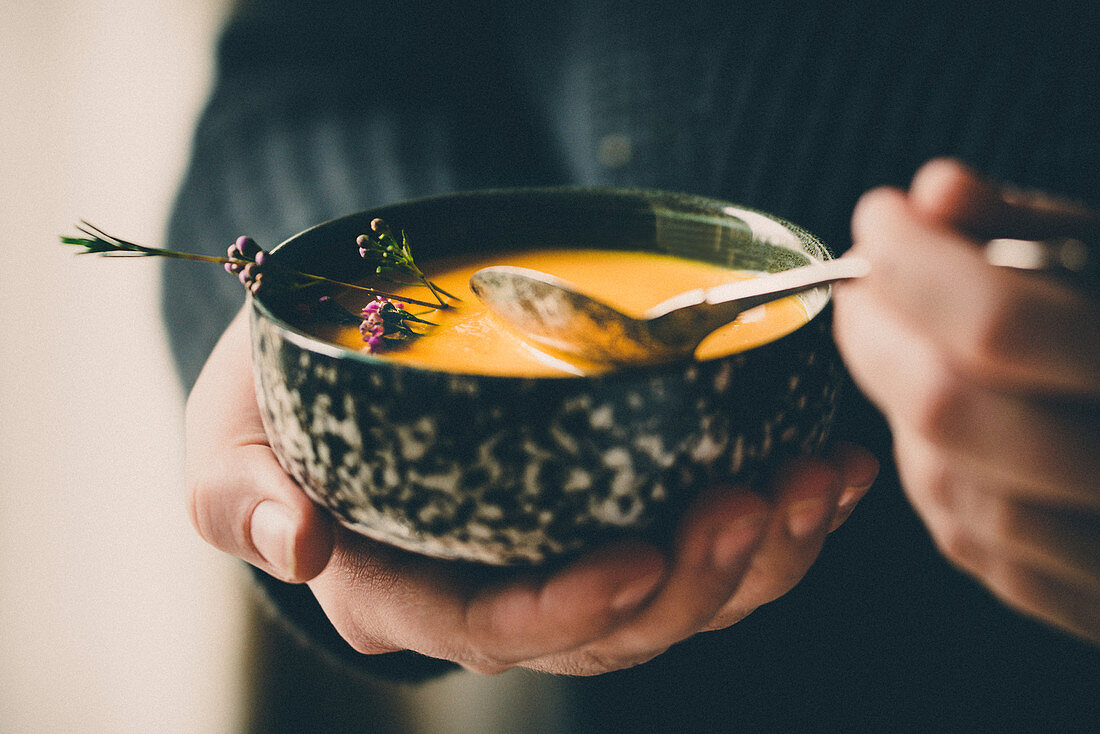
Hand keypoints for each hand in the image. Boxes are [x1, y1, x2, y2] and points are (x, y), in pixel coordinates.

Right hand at [187, 306, 876, 674]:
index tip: (632, 561)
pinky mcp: (617, 515)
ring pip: (682, 596)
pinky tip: (825, 469)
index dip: (565, 614)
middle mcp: (500, 595)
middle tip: (750, 500)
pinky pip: (710, 542)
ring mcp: (567, 559)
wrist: (344, 358)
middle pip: (613, 628)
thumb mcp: (228, 442)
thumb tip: (297, 547)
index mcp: (409, 594)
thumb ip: (241, 496)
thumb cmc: (276, 408)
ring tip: (812, 481)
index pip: (492, 631)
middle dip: (693, 582)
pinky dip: (777, 512)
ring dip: (760, 551)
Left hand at [833, 158, 1099, 643]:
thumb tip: (934, 191)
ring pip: (946, 481)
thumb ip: (1030, 231)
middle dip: (876, 335)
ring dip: (901, 408)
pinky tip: (942, 428)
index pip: (998, 323)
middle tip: (859, 286)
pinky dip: (936, 474)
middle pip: (949, 408)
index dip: (915, 264)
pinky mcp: (1087, 603)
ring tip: (907, 350)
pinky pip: (970, 541)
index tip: (878, 217)